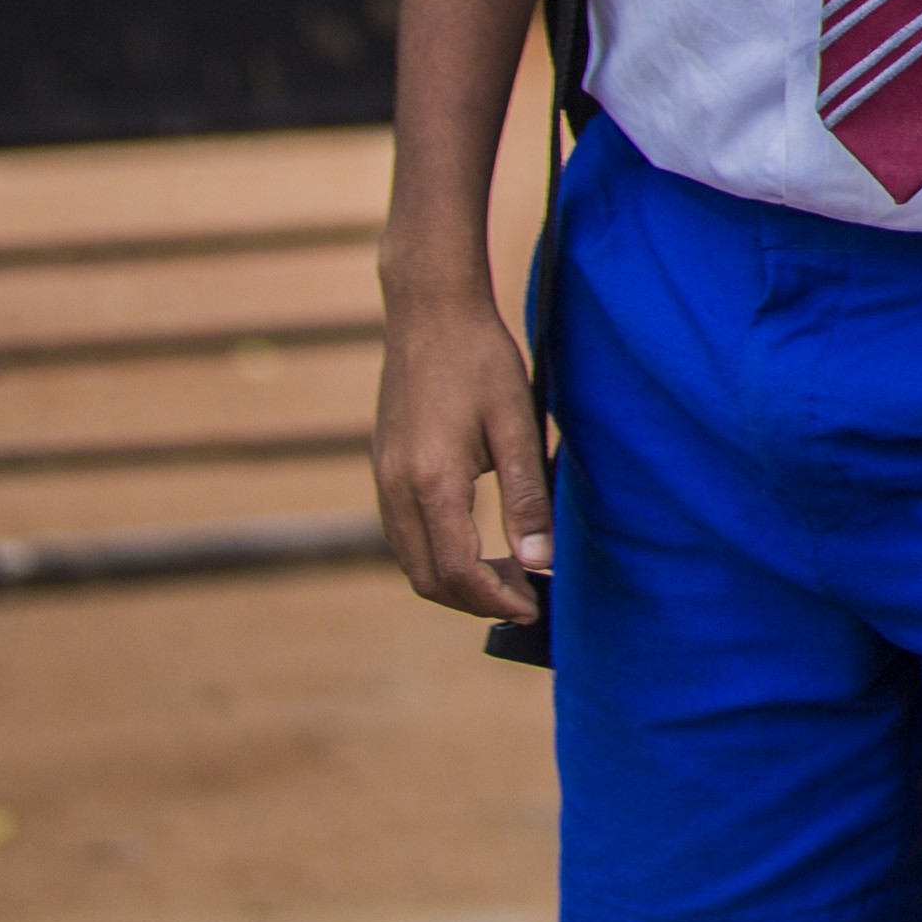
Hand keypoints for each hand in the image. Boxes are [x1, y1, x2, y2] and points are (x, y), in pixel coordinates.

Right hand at [370, 292, 550, 626]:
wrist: (429, 314)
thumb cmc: (481, 361)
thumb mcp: (517, 425)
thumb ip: (527, 497)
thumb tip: (540, 562)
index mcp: (430, 482)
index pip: (457, 572)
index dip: (496, 599)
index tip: (534, 607)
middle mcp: (395, 490)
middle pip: (427, 578)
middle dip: (475, 600)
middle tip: (527, 598)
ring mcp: (382, 480)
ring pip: (410, 560)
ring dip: (455, 581)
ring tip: (509, 577)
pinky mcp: (382, 469)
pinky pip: (403, 535)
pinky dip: (437, 555)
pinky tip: (477, 544)